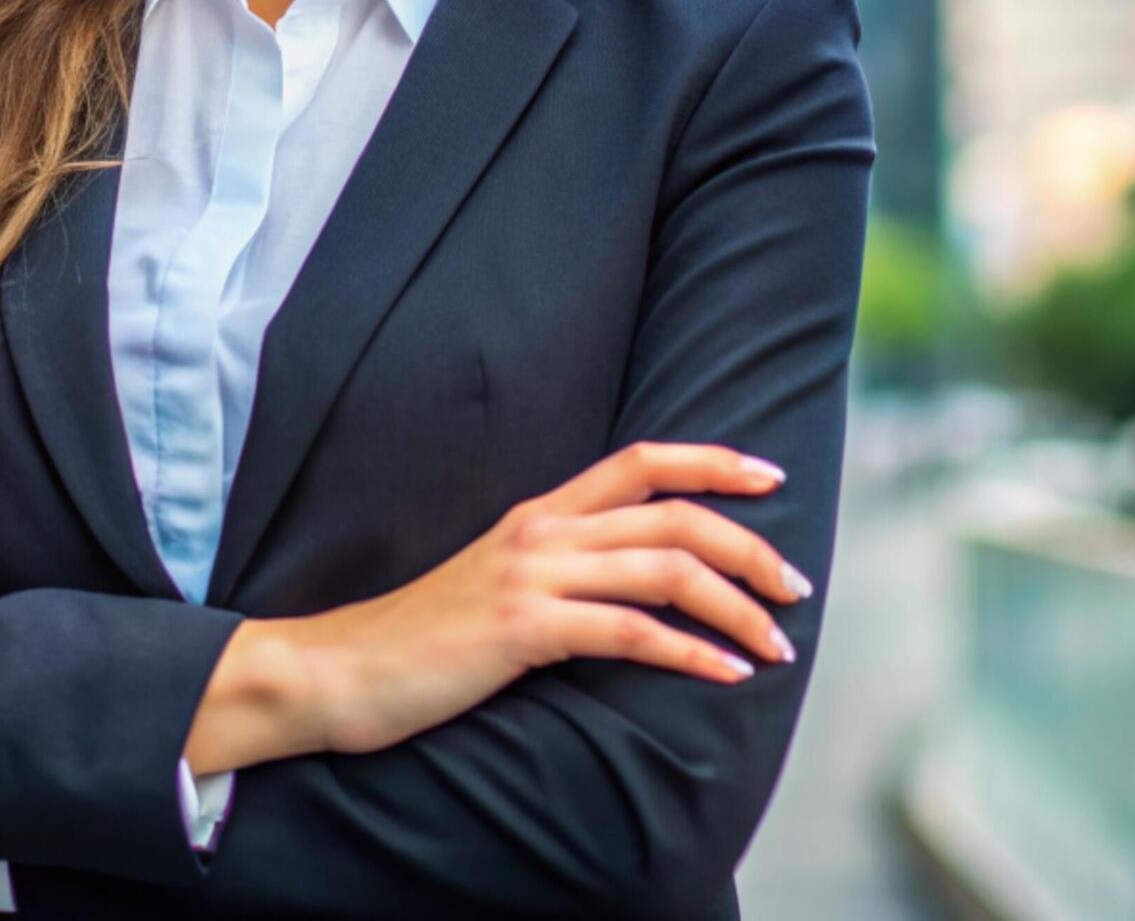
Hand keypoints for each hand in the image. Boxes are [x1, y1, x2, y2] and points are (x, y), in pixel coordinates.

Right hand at [202, 441, 809, 767]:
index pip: (641, 461)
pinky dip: (691, 652)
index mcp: (539, 513)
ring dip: (736, 607)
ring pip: (665, 570)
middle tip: (795, 587)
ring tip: (778, 644)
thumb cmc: (422, 642)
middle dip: (749, 547)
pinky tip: (727, 674)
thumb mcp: (497, 586)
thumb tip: (632, 586)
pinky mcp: (522, 629)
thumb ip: (559, 572)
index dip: (713, 460)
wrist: (339, 672)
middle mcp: (542, 531)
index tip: (771, 477)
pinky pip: (630, 632)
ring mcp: (531, 576)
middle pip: (673, 515)